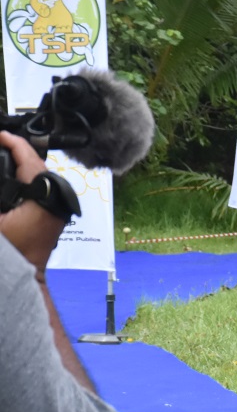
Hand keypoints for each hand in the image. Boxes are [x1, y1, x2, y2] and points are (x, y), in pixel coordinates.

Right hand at [0, 131, 64, 273]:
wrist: (27, 276)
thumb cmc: (13, 252)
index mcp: (43, 195)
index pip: (29, 158)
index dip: (12, 142)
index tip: (0, 134)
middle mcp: (55, 198)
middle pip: (35, 164)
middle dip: (15, 152)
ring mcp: (57, 206)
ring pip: (39, 175)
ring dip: (20, 165)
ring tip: (3, 154)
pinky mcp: (54, 214)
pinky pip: (41, 188)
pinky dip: (26, 179)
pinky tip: (12, 176)